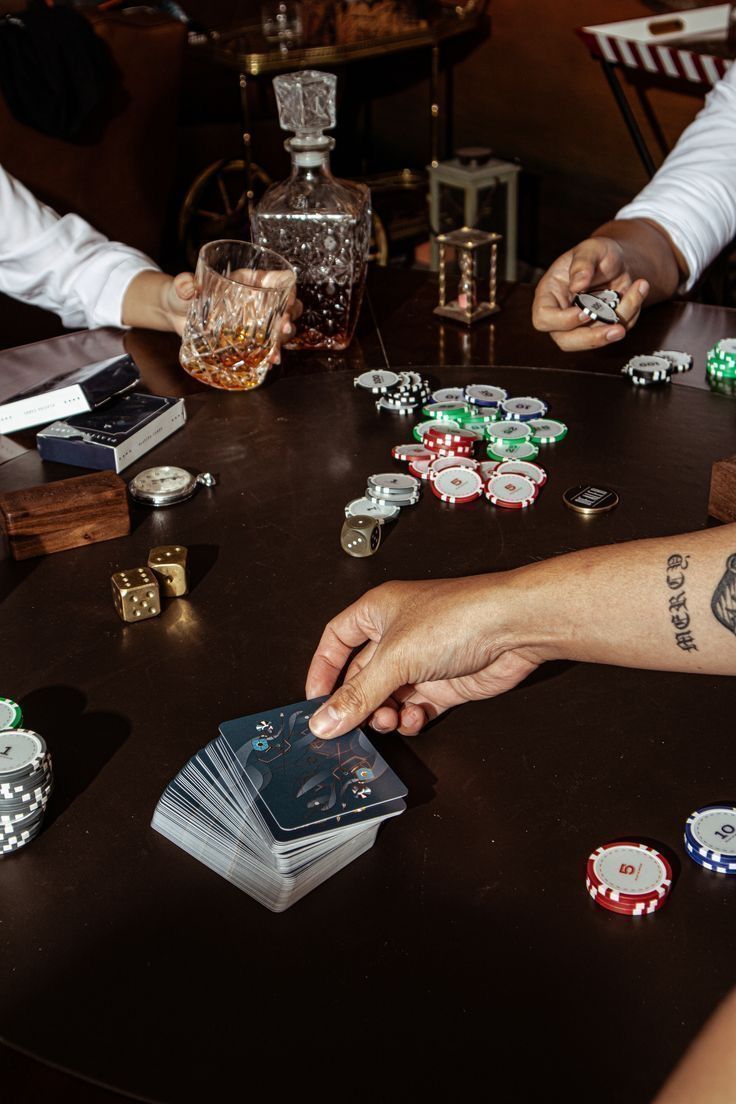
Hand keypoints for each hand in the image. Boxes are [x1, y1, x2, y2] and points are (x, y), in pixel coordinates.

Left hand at [161, 272, 302, 361]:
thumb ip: (184, 284)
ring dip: (282, 340)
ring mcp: (254, 322)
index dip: (288, 288)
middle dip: (289, 318)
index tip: (287, 299)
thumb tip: (187, 286)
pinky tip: (269, 362)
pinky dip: (271, 354)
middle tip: (283, 328)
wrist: (175, 315)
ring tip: (275, 352)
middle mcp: (256, 301)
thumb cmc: (182, 294)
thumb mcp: (183, 287)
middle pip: (287, 306)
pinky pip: (266, 346)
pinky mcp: (247, 340)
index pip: (278, 279)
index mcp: (248, 280)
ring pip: (281, 328)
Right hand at [305, 576, 545, 738]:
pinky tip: (414, 717)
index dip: (322, 669)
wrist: (514, 628)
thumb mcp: (395, 659)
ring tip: (388, 719)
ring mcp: (422, 661)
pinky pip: (415, 708)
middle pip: (361, 675)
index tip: (314, 700)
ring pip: (388, 697)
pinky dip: (410, 719)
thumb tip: (323, 721)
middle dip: (356, 702)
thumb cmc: (458, 618)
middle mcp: (398, 635)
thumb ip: (358, 695)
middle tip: (350, 726)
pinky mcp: (444, 683)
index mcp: (378, 612)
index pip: (336, 640)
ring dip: (383, 714)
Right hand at [532, 236, 648, 351]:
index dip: (562, 321)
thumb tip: (577, 284)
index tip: (584, 311)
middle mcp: (561, 314)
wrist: (618, 261)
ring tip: (637, 290)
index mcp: (550, 294)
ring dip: (620, 321)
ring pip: (594, 340)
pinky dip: (631, 313)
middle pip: (566, 341)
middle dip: (593, 338)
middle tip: (617, 329)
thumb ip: (582, 262)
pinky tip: (638, 290)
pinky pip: (614, 332)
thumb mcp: (590, 249)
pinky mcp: (600, 329)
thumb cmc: (598, 254)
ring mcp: (581, 326)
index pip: (543, 318)